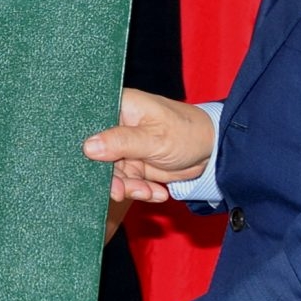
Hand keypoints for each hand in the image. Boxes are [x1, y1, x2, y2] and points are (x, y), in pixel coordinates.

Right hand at [84, 87, 215, 204]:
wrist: (212, 151)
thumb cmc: (187, 131)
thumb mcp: (154, 138)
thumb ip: (120, 142)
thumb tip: (88, 147)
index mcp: (118, 107)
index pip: (90, 126)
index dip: (88, 148)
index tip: (94, 168)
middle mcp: (116, 126)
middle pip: (97, 155)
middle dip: (112, 177)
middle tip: (121, 191)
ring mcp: (123, 147)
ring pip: (112, 173)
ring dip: (129, 187)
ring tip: (149, 192)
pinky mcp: (132, 164)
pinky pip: (127, 182)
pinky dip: (141, 190)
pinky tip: (157, 192)